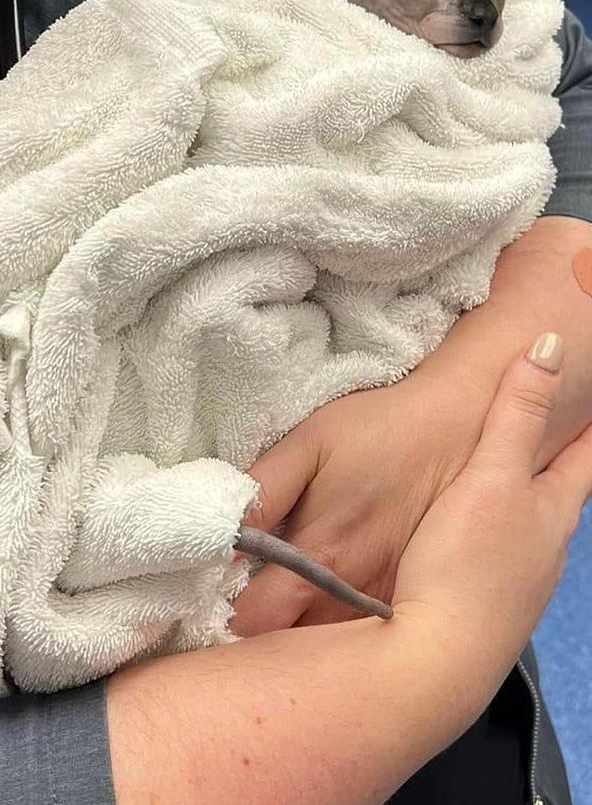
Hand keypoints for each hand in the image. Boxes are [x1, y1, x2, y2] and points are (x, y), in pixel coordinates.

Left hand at [231, 361, 484, 636]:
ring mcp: (386, 609)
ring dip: (294, 655)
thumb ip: (262, 491)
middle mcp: (353, 598)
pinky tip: (314, 635)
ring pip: (329, 661)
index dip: (218, 622)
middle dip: (250, 650)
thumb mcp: (311, 442)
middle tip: (219, 628)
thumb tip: (216, 536)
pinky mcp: (410, 606)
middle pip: (288, 656)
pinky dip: (336, 651)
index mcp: (321, 557)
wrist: (462, 427)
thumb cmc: (380, 430)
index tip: (198, 607)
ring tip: (263, 634)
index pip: (252, 623)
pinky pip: (365, 650)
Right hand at [393, 335, 591, 675]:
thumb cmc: (466, 566)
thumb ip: (518, 414)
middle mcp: (543, 548)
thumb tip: (552, 347)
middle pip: (560, 493)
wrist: (434, 663)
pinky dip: (492, 533)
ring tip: (509, 479)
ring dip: (524, 500)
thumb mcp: (491, 477)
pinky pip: (497, 555)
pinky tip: (469, 538)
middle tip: (560, 432)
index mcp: (551, 511)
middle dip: (561, 462)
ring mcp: (516, 582)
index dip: (590, 429)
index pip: (583, 458)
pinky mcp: (482, 604)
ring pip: (528, 527)